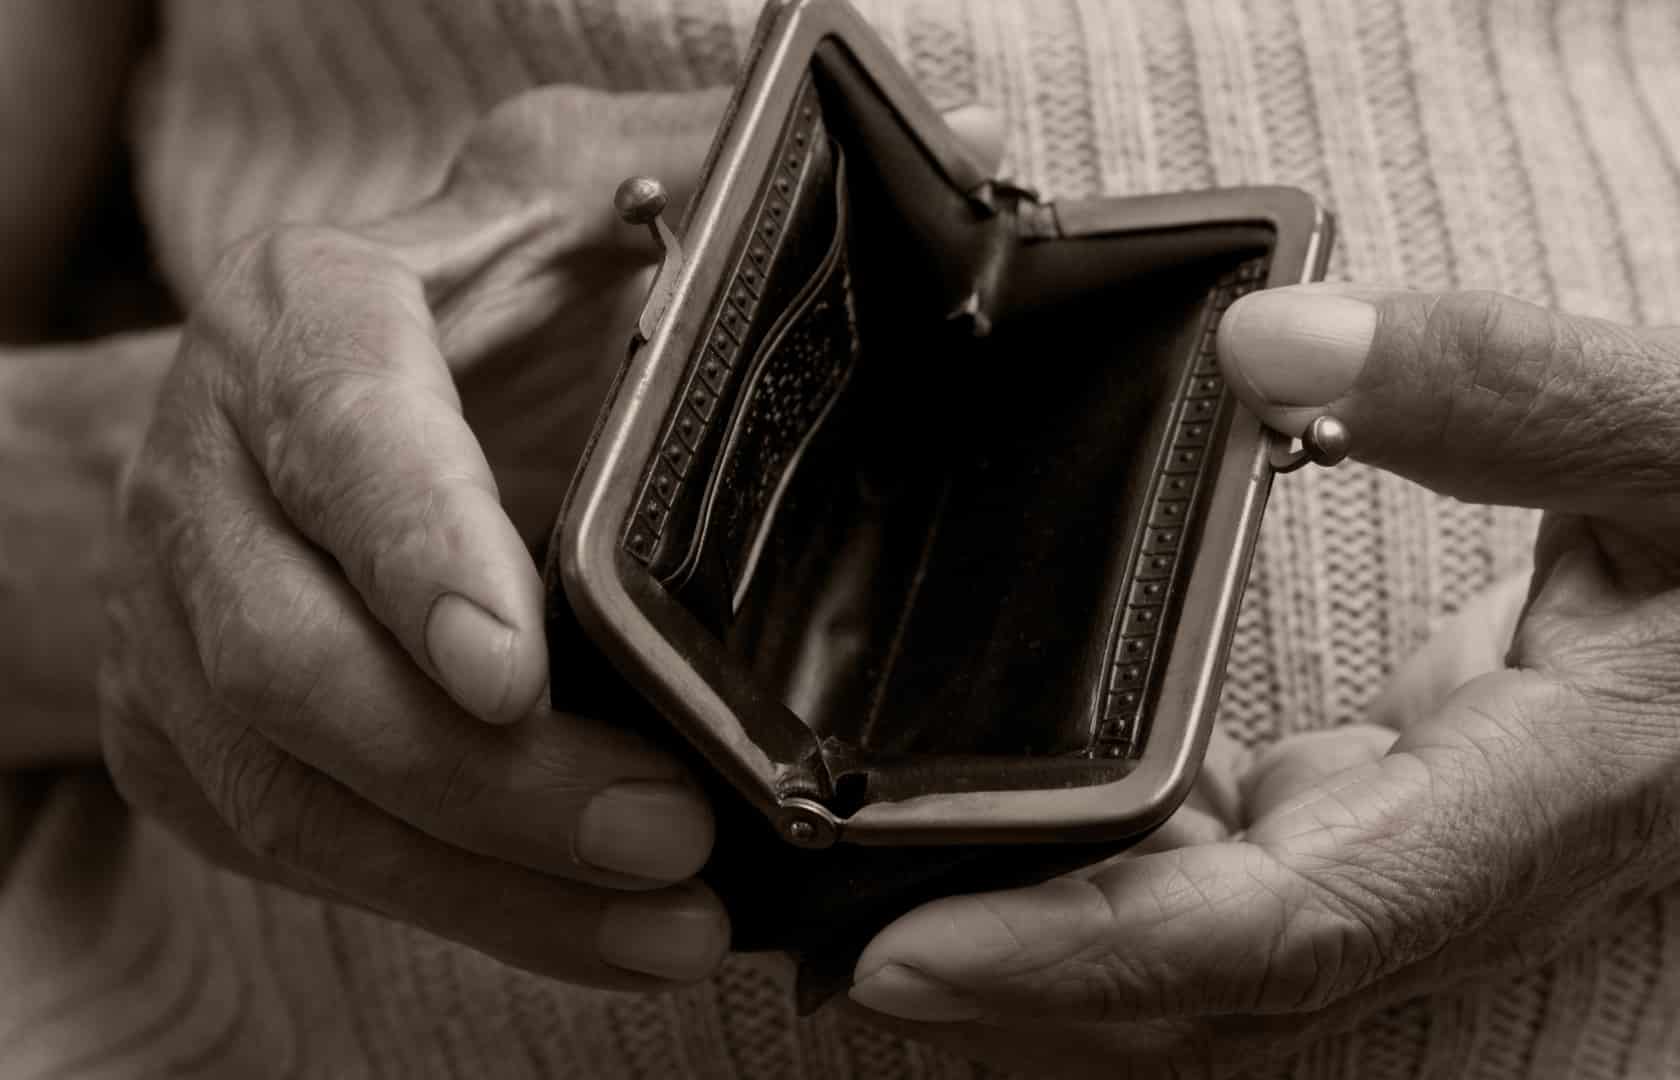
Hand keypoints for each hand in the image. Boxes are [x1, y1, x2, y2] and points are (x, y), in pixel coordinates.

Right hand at [98, 85, 1006, 987]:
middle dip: (484, 774)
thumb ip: (729, 165)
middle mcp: (220, 475)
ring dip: (491, 876)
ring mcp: (189, 625)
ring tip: (675, 917)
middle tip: (668, 830)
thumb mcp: (579, 193)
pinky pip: (319, 859)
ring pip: (302, 787)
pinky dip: (473, 913)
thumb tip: (971, 139)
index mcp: (311, 318)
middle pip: (301, 656)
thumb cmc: (472, 301)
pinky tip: (610, 938)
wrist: (287, 410)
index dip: (416, 545)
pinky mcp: (202, 743)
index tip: (512, 663)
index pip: (341, 421)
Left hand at [842, 286, 1679, 1071]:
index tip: (912, 949)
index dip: (1088, 955)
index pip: (1282, 924)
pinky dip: (1114, 873)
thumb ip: (1502, 382)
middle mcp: (1461, 867)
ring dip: (1042, 938)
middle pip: (1205, 977)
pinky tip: (1025, 810)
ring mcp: (1426, 860)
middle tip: (812, 921)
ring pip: (1208, 952)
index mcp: (1533, 797)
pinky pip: (1236, 885)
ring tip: (874, 874)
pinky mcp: (1405, 824)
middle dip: (1010, 974)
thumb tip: (1273, 347)